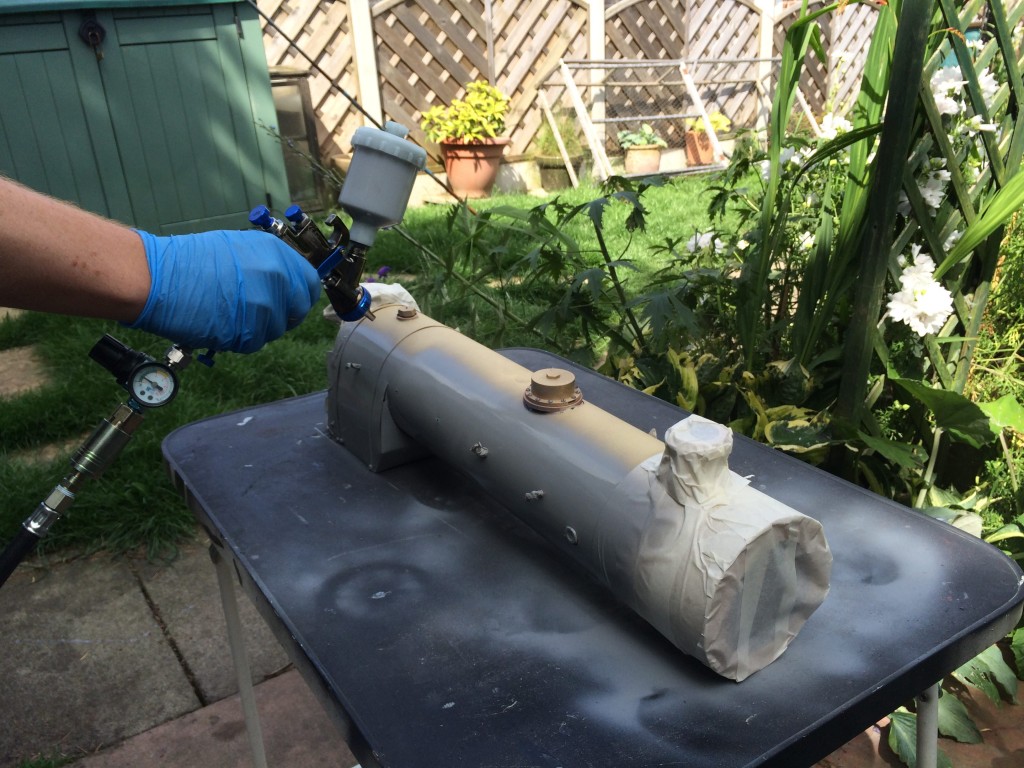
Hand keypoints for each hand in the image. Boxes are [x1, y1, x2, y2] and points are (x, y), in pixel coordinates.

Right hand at [128, 230, 320, 353]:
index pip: (309, 284)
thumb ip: (268, 265)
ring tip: (229, 313)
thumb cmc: (190, 260)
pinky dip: (239, 338)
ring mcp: (264, 309)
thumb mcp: (239, 248)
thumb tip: (285, 281)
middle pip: (297, 311)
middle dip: (283, 314)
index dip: (299, 294)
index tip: (291, 300)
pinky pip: (253, 342)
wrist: (158, 279)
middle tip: (259, 311)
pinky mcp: (248, 334)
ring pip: (274, 330)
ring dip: (258, 327)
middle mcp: (278, 281)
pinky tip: (220, 323)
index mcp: (277, 255)